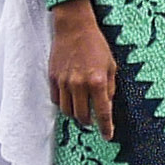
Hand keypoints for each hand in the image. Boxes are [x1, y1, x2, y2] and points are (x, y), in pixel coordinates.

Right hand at [48, 0, 118, 137]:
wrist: (74, 28)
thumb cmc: (96, 45)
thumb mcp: (111, 65)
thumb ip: (109, 88)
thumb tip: (106, 105)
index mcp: (97, 81)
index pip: (102, 113)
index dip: (106, 127)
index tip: (108, 136)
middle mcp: (79, 84)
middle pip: (82, 116)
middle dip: (89, 123)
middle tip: (93, 122)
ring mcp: (64, 82)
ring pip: (67, 111)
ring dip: (75, 116)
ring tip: (82, 113)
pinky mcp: (53, 79)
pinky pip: (57, 100)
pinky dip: (64, 105)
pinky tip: (70, 101)